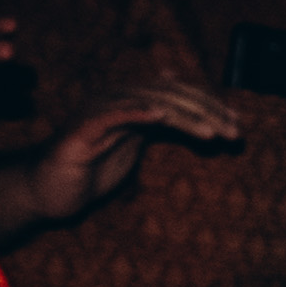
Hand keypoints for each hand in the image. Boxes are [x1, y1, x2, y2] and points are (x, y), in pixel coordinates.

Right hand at [0, 81, 239, 237]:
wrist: (48, 192)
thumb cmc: (90, 170)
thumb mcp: (134, 145)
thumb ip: (158, 125)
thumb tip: (183, 104)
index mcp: (131, 102)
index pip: (178, 94)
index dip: (209, 105)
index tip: (237, 124)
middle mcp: (116, 100)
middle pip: (169, 95)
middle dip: (206, 112)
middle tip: (234, 132)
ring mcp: (99, 112)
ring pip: (149, 103)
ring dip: (184, 116)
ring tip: (212, 133)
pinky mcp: (82, 131)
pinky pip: (113, 116)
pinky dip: (137, 112)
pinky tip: (161, 116)